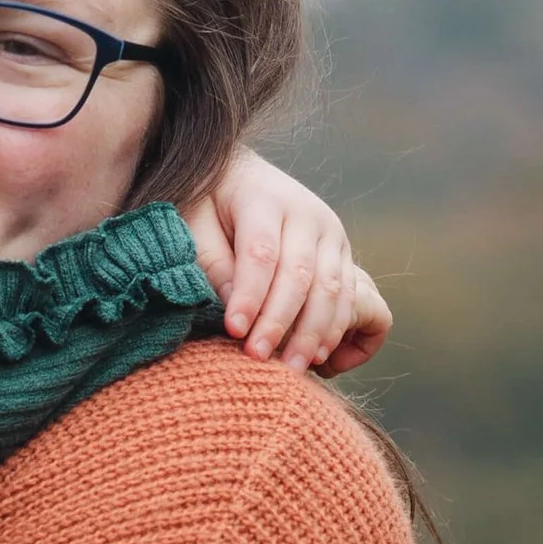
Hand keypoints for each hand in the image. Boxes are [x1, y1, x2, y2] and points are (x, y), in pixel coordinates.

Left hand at [181, 152, 390, 372]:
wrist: (240, 175)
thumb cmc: (207, 204)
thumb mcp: (194, 222)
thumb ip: (212, 260)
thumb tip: (237, 306)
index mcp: (265, 198)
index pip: (261, 253)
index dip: (250, 295)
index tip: (234, 331)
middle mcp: (307, 213)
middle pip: (300, 274)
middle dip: (280, 321)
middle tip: (258, 358)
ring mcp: (331, 232)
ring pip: (331, 287)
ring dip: (313, 333)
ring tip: (292, 369)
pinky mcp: (342, 252)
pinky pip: (348, 294)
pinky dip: (336, 327)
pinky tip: (318, 356)